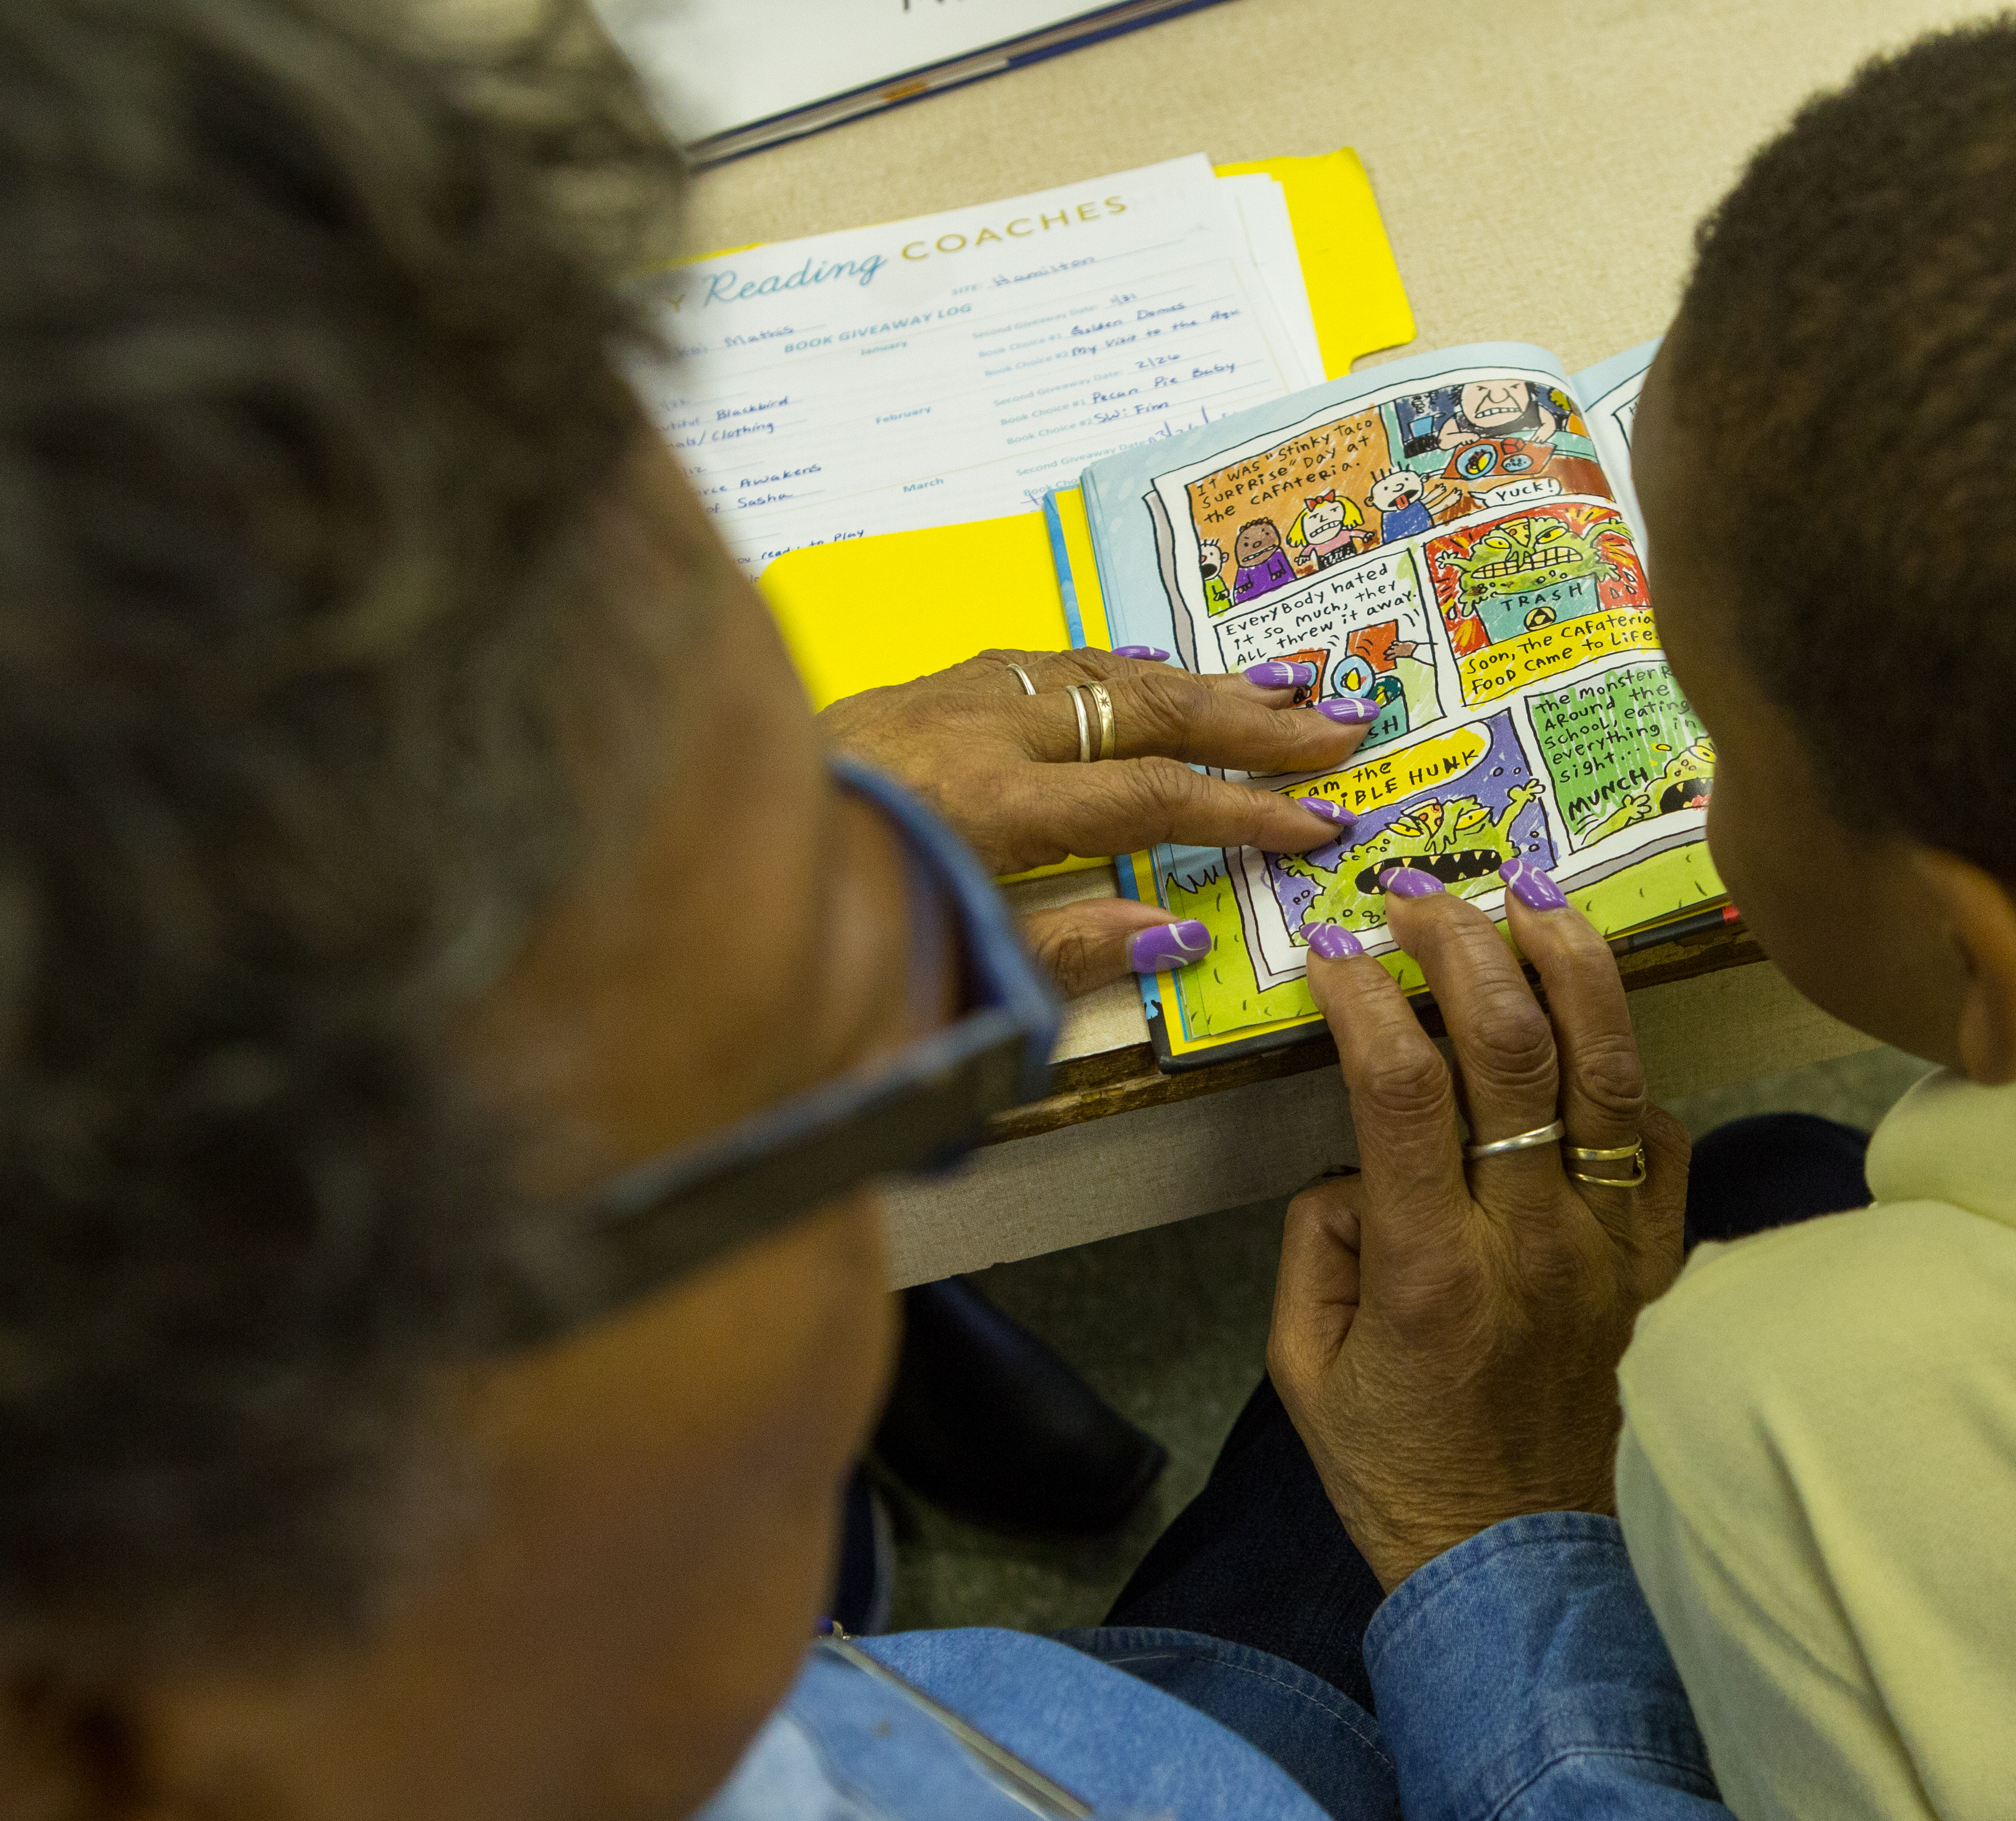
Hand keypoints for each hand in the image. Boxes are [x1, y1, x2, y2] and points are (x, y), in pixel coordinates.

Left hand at [818, 647, 1370, 994]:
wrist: (671, 857)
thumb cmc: (805, 935)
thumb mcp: (939, 965)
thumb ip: (1065, 951)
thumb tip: (1179, 932)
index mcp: (984, 800)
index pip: (1153, 798)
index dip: (1248, 814)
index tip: (1322, 827)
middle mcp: (973, 726)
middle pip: (1146, 709)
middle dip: (1255, 721)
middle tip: (1344, 726)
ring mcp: (942, 695)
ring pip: (1099, 668)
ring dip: (1197, 680)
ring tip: (1281, 685)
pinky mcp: (913, 689)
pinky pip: (1042, 661)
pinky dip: (1113, 665)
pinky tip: (1150, 668)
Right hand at [1266, 869, 1690, 1590]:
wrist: (1519, 1566)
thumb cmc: (1400, 1471)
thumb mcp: (1304, 1368)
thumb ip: (1316, 1244)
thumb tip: (1355, 1161)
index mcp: (1431, 1273)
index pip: (1401, 1087)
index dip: (1364, 996)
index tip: (1334, 947)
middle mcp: (1533, 1245)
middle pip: (1518, 1050)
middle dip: (1465, 946)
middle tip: (1422, 894)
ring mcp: (1610, 1250)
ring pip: (1610, 1071)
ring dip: (1568, 965)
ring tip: (1528, 893)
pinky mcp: (1656, 1264)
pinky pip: (1657, 1142)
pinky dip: (1627, 1072)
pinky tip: (1592, 1028)